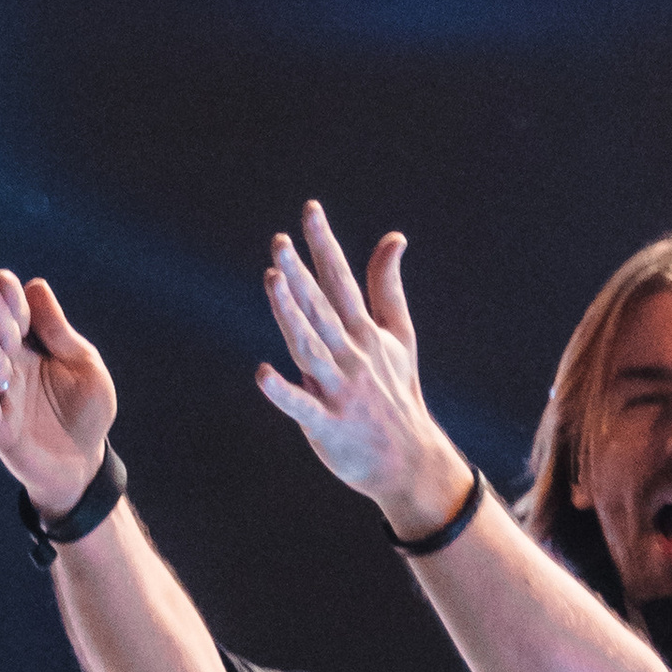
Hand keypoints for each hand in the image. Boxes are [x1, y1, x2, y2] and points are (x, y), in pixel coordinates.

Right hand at [0, 269, 113, 521]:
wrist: (84, 464)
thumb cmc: (86, 413)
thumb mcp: (84, 367)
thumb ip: (60, 332)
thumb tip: (36, 286)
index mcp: (33, 349)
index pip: (19, 317)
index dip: (11, 299)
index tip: (4, 279)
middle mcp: (12, 368)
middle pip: (0, 335)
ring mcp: (2, 396)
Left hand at [256, 201, 471, 534]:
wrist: (409, 462)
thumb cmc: (397, 394)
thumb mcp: (399, 336)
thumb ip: (387, 287)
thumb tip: (394, 237)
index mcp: (364, 334)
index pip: (341, 281)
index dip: (324, 245)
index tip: (310, 210)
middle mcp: (351, 357)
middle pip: (321, 309)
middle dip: (301, 275)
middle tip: (280, 242)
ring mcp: (339, 391)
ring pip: (310, 347)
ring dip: (291, 316)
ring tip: (273, 281)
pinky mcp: (327, 425)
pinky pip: (302, 407)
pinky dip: (283, 392)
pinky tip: (262, 374)